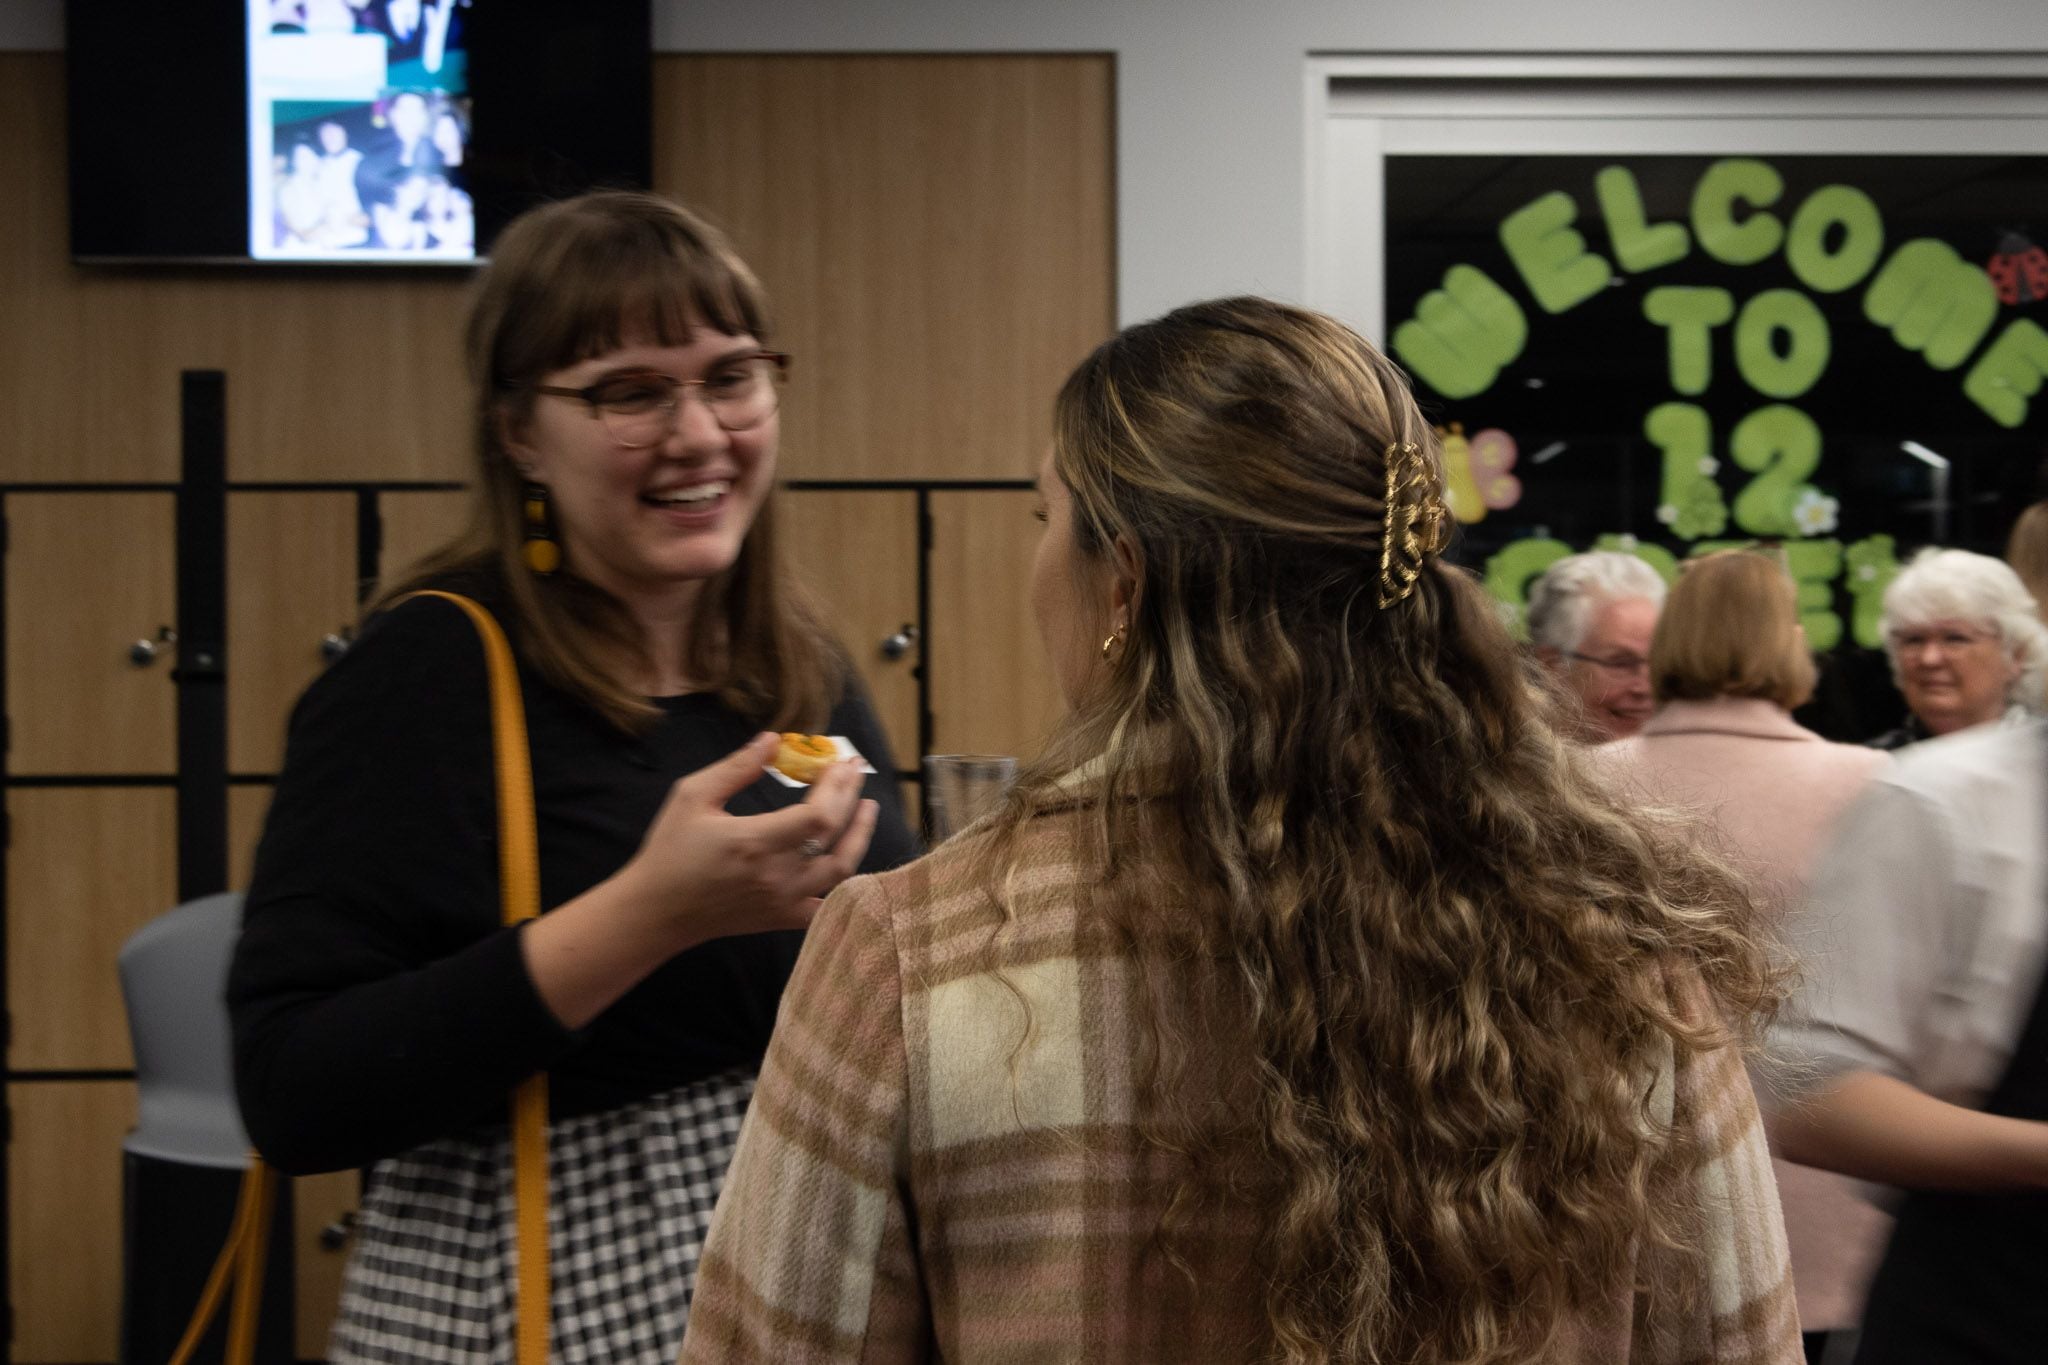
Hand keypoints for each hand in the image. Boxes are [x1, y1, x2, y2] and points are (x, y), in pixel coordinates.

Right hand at [619, 733, 879, 949]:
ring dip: (860, 837)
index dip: (837, 786)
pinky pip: (827, 905)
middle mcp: (776, 874)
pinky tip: (848, 858)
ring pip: (841, 871)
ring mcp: (783, 901)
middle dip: (851, 798)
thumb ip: (736, 767)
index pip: (819, 814)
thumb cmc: (670, 850)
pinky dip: (845, 885)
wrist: (657, 911)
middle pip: (834, 835)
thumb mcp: (693, 797)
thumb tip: (773, 739)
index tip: (840, 761)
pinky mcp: (782, 919)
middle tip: (855, 771)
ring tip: (867, 809)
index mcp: (755, 841)